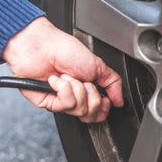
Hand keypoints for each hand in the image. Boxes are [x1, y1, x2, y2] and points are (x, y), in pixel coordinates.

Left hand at [1, 17, 123, 122]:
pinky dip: (64, 89)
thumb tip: (120, 100)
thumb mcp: (97, 64)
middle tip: (84, 82)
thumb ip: (113, 83)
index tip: (105, 99)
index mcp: (86, 89)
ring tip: (67, 76)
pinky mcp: (48, 103)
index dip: (103, 108)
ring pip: (79, 110)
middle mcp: (74, 97)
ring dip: (77, 89)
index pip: (98, 112)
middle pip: (90, 115)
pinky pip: (65, 105)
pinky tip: (56, 80)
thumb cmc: (64, 49)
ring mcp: (60, 101)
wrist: (42, 46)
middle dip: (92, 96)